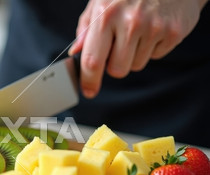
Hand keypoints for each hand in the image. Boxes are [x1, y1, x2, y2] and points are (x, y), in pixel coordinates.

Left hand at [69, 0, 206, 97]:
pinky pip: (155, 56)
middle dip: (114, 64)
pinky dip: (152, 47)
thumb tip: (76, 51)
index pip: (93, 61)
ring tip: (138, 31)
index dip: (89, 81)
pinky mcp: (173, 32)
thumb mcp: (100, 1)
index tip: (88, 91)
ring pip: (136, 65)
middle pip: (117, 70)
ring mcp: (154, 28)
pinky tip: (152, 28)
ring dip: (134, 55)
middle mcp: (130, 23)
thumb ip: (86, 27)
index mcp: (106, 16)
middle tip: (118, 45)